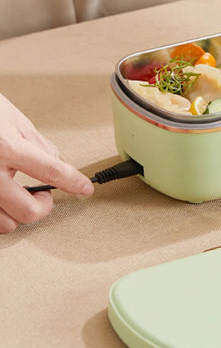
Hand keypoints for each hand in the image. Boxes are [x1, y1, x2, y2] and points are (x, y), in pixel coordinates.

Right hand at [0, 93, 93, 232]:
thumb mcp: (16, 122)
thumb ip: (40, 147)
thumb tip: (61, 166)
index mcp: (6, 147)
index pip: (51, 171)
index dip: (74, 182)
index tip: (85, 189)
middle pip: (28, 211)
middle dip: (42, 206)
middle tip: (42, 193)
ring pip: (6, 224)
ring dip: (18, 214)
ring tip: (18, 195)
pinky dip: (1, 213)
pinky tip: (4, 198)